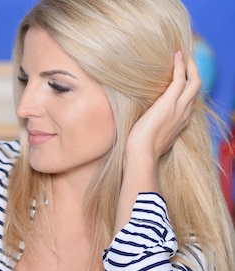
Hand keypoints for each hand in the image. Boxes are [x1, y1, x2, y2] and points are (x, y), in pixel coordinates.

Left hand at [115, 52, 199, 232]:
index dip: (186, 88)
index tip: (181, 79)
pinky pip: (180, 79)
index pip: (188, 101)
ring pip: (194, 81)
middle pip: (196, 89)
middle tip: (188, 60)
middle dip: (194, 73)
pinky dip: (180, 66)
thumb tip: (134, 126)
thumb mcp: (146, 137)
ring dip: (190, 66)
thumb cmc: (137, 151)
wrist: (140, 156)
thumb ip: (146, 128)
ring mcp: (179, 108)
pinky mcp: (170, 103)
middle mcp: (183, 115)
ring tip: (184, 54)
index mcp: (178, 123)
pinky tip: (177, 56)